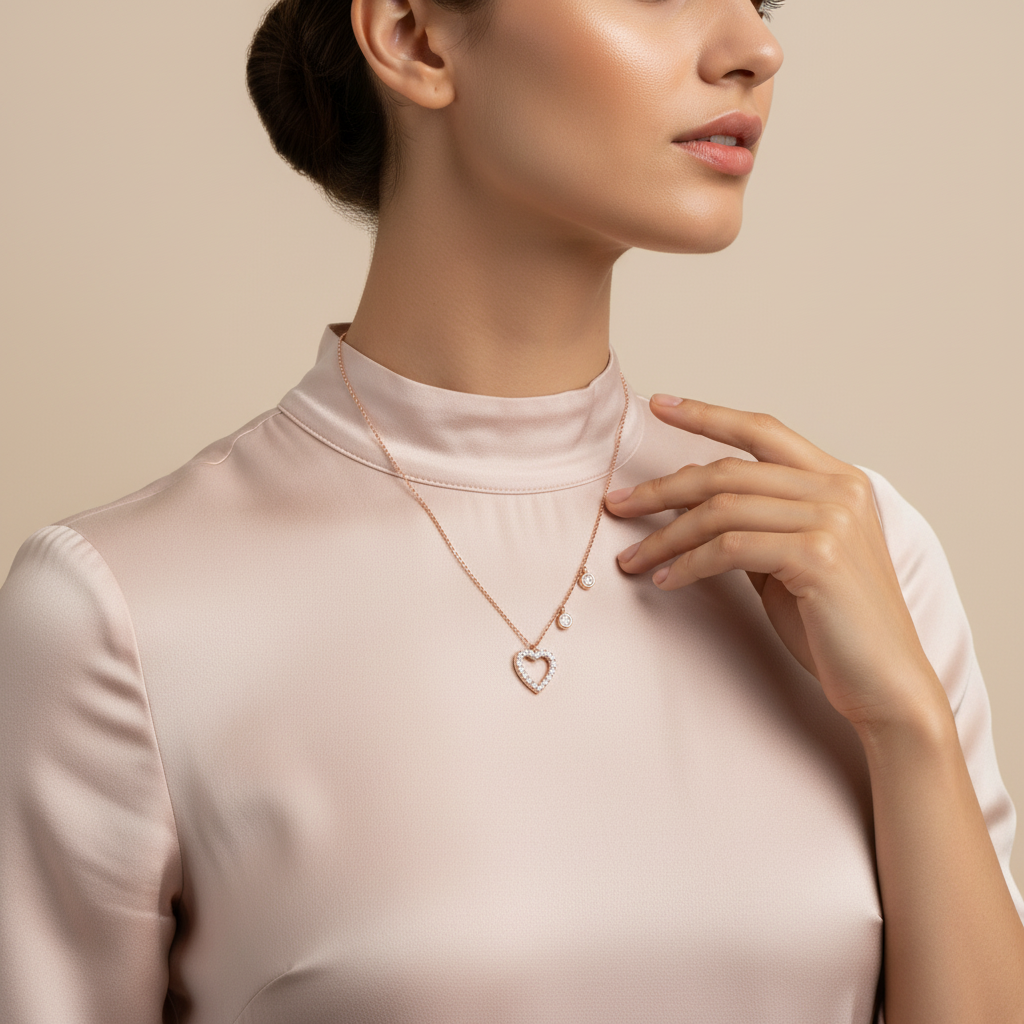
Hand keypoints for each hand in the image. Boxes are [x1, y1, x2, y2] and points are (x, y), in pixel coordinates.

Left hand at [606, 395, 947, 731]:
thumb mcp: (789, 559)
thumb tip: (693, 501)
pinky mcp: (818, 555)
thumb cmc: (834, 625)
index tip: (659, 405)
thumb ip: (755, 523)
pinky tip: (666, 580)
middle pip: (728, 470)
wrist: (887, 683)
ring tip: (633, 559)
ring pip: (722, 509)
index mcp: (837, 480)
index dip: (706, 415)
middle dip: (662, 488)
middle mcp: (839, 489)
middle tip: (616, 504)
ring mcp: (832, 519)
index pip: (762, 430)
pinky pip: (729, 548)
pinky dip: (688, 563)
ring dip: (666, 535)